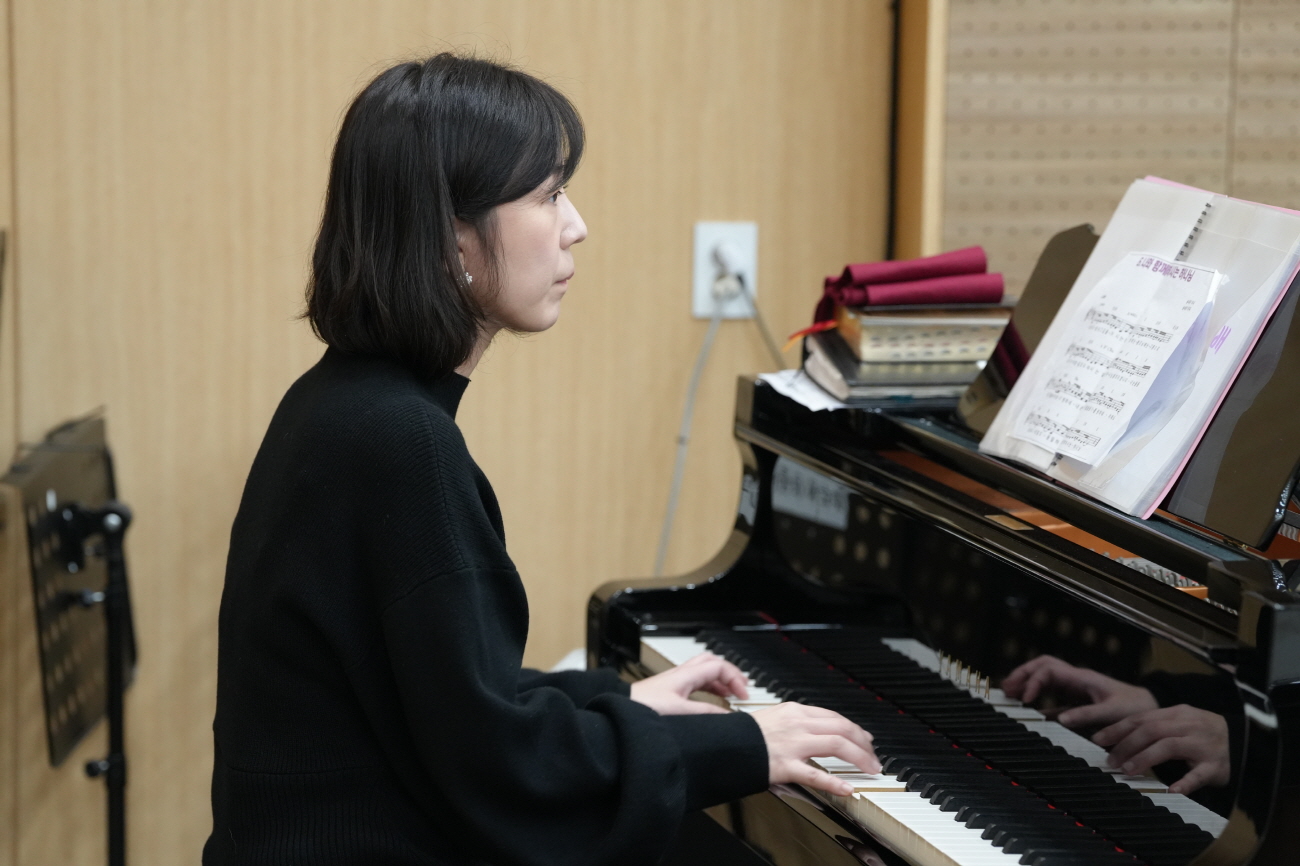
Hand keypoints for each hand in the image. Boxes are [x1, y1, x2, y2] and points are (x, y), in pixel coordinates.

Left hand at [629, 652, 748, 714]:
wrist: (622, 710)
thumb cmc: (644, 707)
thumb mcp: (681, 712)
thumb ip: (706, 712)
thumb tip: (728, 716)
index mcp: (686, 675)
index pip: (719, 666)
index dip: (735, 678)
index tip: (743, 695)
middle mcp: (681, 674)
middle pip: (711, 663)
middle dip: (729, 673)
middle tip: (742, 686)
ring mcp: (675, 682)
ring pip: (703, 673)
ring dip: (719, 681)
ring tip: (731, 694)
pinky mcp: (669, 691)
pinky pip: (695, 683)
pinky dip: (709, 689)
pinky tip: (711, 701)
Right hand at [751, 702, 880, 796]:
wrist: (722, 744)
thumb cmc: (743, 734)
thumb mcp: (772, 717)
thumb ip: (793, 722)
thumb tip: (813, 728)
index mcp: (794, 711)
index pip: (833, 716)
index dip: (854, 728)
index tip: (864, 738)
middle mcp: (796, 724)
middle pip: (841, 728)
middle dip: (863, 742)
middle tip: (873, 756)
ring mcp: (792, 744)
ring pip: (836, 745)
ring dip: (859, 757)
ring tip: (870, 768)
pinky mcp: (785, 765)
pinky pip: (816, 774)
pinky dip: (835, 783)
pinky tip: (848, 789)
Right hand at [1001, 655, 1156, 727]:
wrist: (1151, 707)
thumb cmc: (1135, 707)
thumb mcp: (1112, 711)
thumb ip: (1086, 715)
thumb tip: (1060, 720)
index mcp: (1081, 677)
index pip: (1048, 670)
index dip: (1033, 681)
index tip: (1026, 698)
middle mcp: (1075, 679)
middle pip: (1040, 667)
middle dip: (1022, 674)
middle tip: (1006, 688)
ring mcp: (1075, 687)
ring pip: (1043, 678)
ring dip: (1026, 683)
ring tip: (1010, 694)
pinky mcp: (1077, 699)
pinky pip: (1052, 696)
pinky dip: (1038, 700)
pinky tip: (1030, 711)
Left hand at [1093, 704, 1230, 793]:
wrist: (1246, 741)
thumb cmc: (1202, 734)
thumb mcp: (1179, 723)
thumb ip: (1154, 727)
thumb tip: (1118, 739)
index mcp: (1176, 713)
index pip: (1141, 718)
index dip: (1118, 729)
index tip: (1098, 740)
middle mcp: (1188, 725)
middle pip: (1151, 730)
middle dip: (1126, 745)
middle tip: (1111, 761)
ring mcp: (1203, 745)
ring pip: (1169, 747)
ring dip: (1145, 758)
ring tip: (1127, 770)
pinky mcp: (1216, 765)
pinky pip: (1199, 774)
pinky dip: (1185, 782)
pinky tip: (1170, 790)